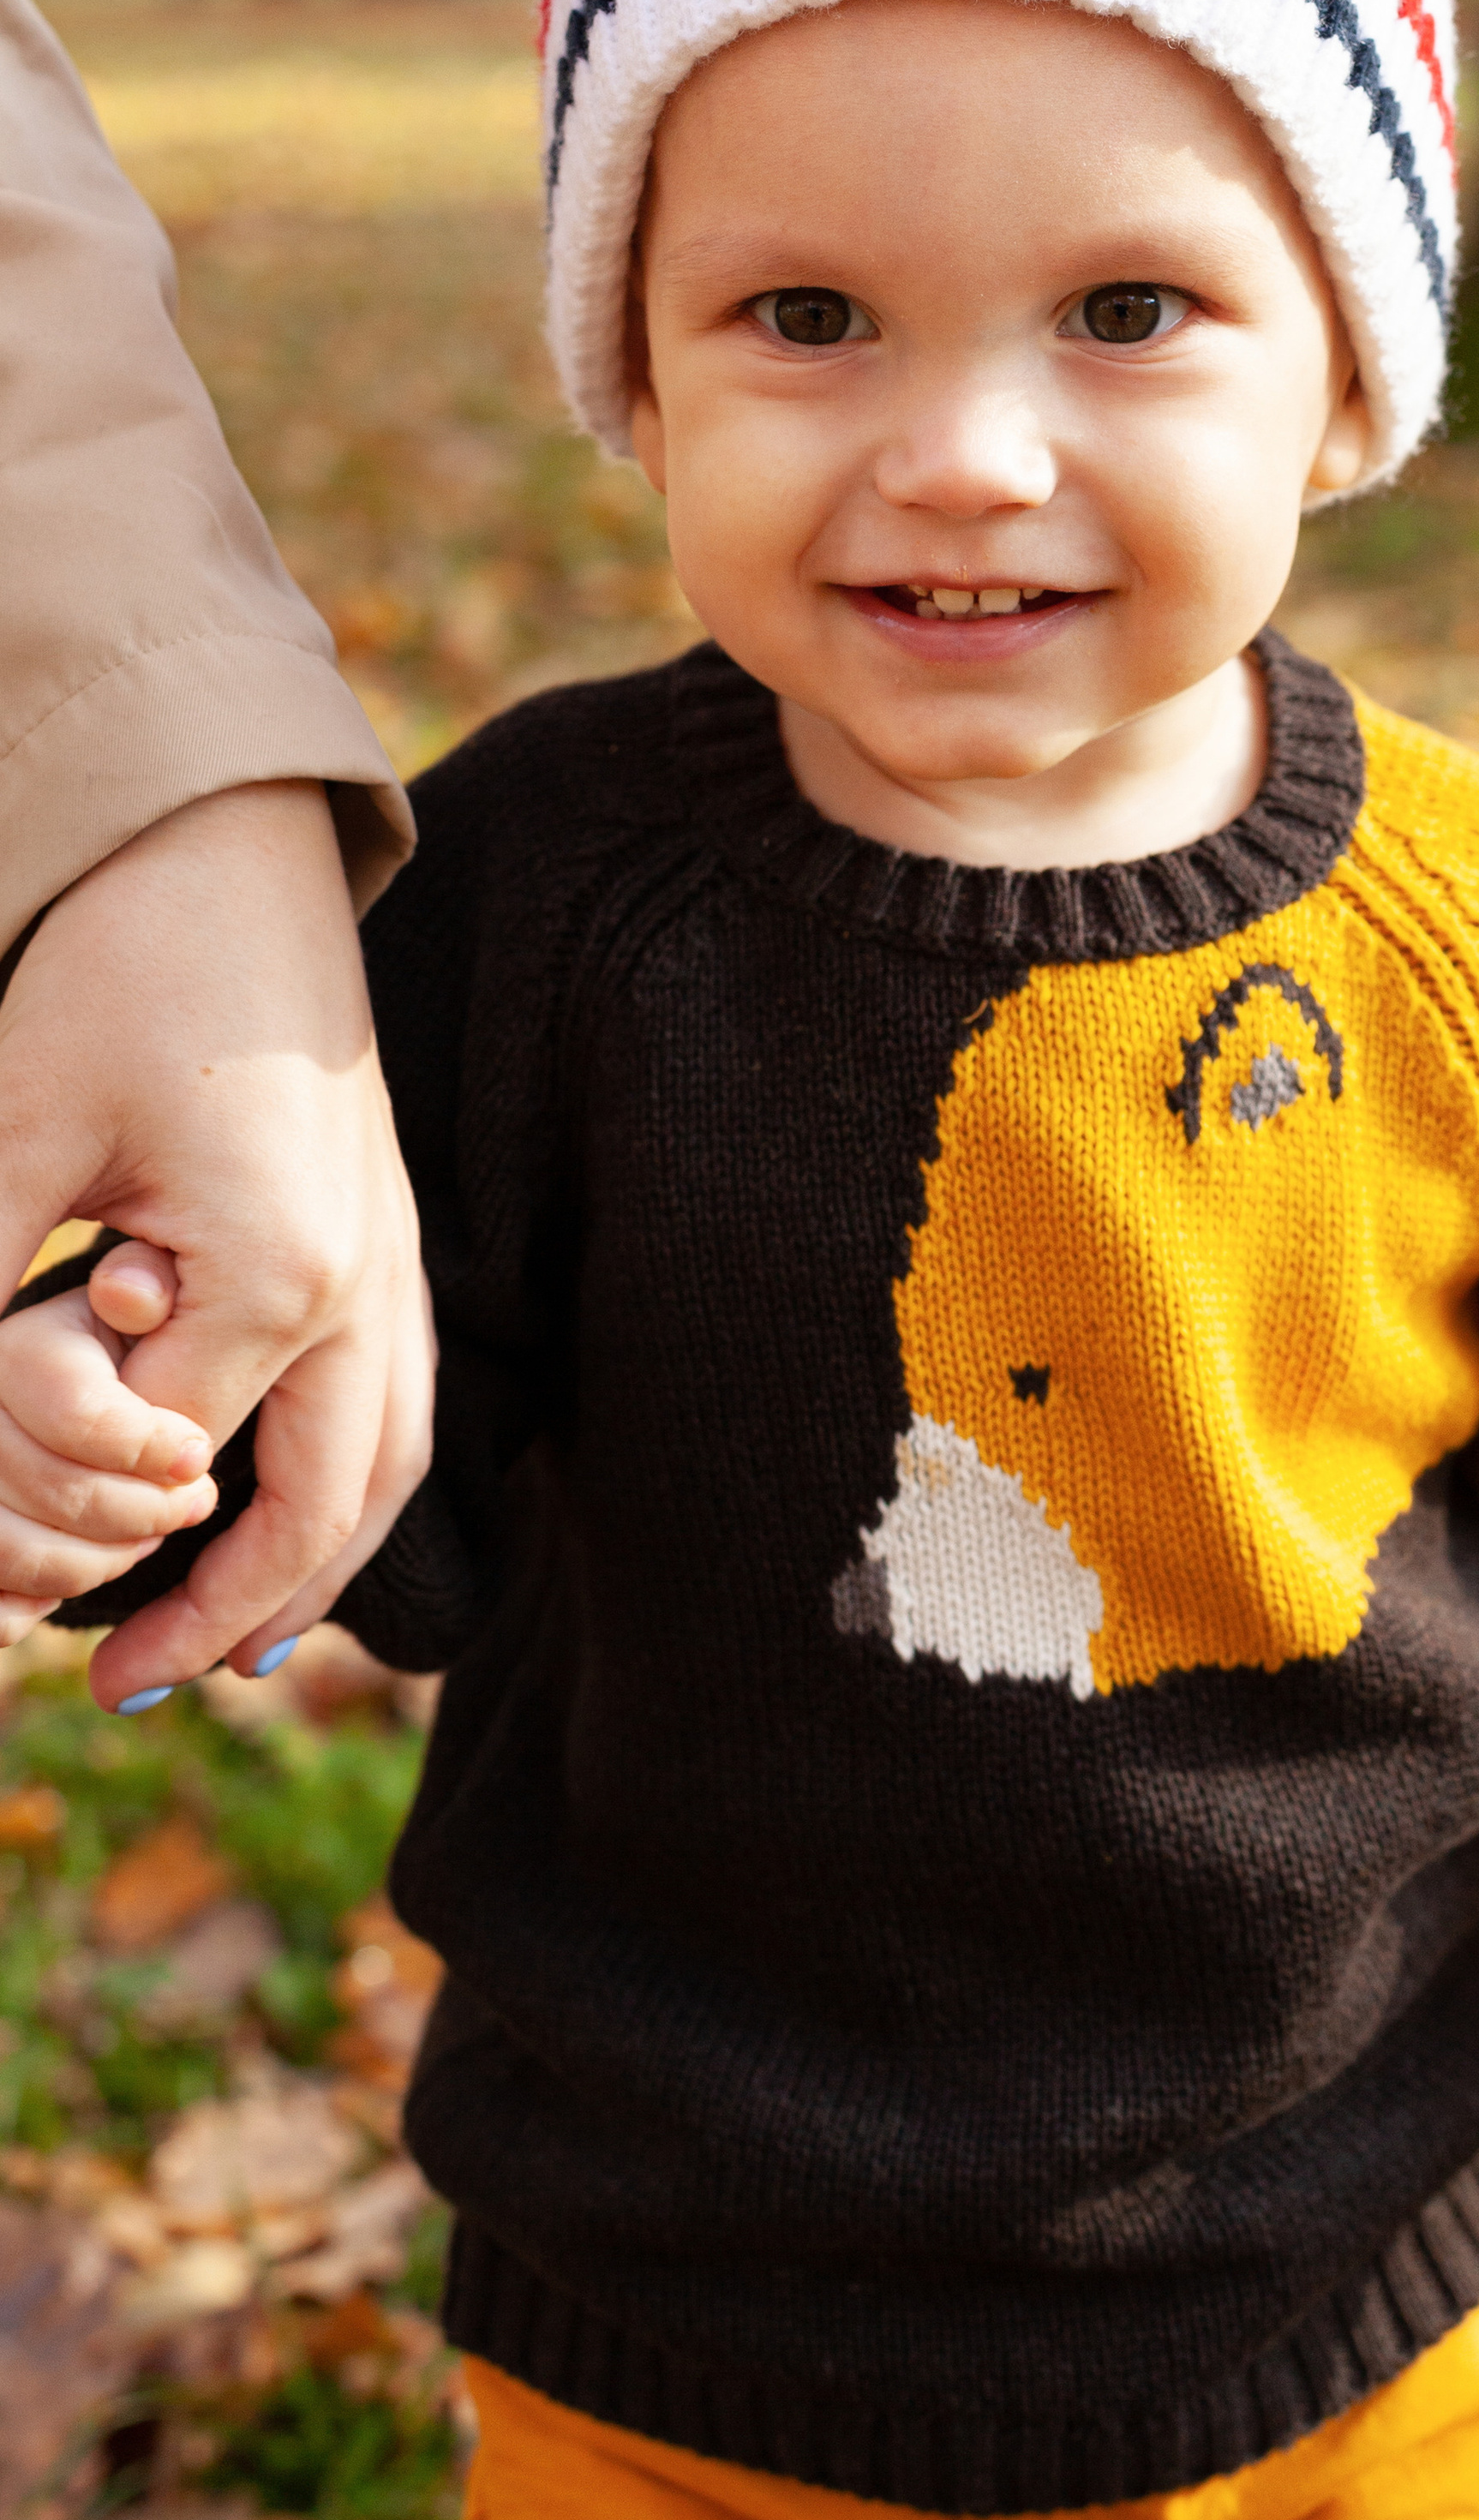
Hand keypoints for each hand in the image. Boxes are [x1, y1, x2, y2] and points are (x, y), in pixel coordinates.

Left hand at [0, 782, 432, 1706]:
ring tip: (234, 1638)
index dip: (66, 1509)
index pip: (163, 1465)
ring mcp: (396, 1250)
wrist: (235, 834)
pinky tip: (290, 1496)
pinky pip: (398, 1395)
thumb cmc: (126, 963)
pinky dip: (352, 1479)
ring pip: (386, 1463)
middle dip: (225, 1617)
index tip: (0, 1573)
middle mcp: (364, 1283)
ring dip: (312, 1567)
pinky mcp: (391, 1217)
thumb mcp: (14, 1128)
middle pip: (320, 1511)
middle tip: (120, 1686)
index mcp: (277, 1276)